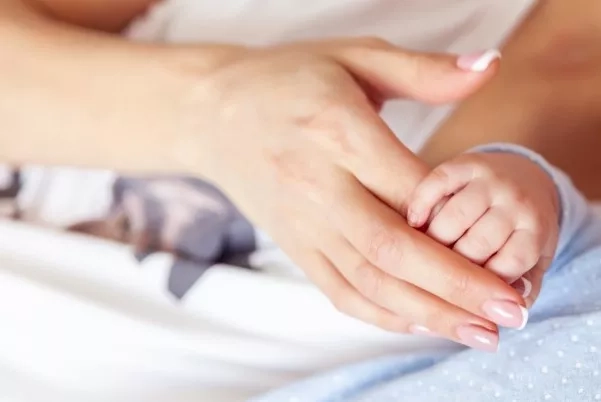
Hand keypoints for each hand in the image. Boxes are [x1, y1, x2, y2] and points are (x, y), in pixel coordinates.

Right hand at [184, 40, 525, 350]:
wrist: (213, 113)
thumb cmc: (287, 80)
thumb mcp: (353, 56)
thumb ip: (422, 71)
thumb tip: (489, 66)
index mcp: (338, 130)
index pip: (410, 189)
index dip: (461, 224)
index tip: (507, 251)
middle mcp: (317, 183)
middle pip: (390, 247)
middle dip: (455, 285)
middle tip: (511, 312)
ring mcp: (301, 221)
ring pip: (366, 279)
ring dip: (425, 312)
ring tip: (477, 331)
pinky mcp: (292, 244)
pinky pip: (336, 288)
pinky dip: (379, 313)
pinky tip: (419, 323)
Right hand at [408, 152, 559, 307]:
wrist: (522, 178)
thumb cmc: (520, 231)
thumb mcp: (533, 262)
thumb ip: (523, 287)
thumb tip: (509, 315)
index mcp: (535, 231)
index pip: (505, 267)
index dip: (478, 287)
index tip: (460, 298)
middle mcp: (515, 201)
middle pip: (474, 246)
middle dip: (449, 268)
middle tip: (432, 281)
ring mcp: (489, 180)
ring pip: (451, 219)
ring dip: (430, 243)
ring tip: (418, 257)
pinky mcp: (463, 163)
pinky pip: (436, 182)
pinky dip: (420, 203)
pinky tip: (412, 222)